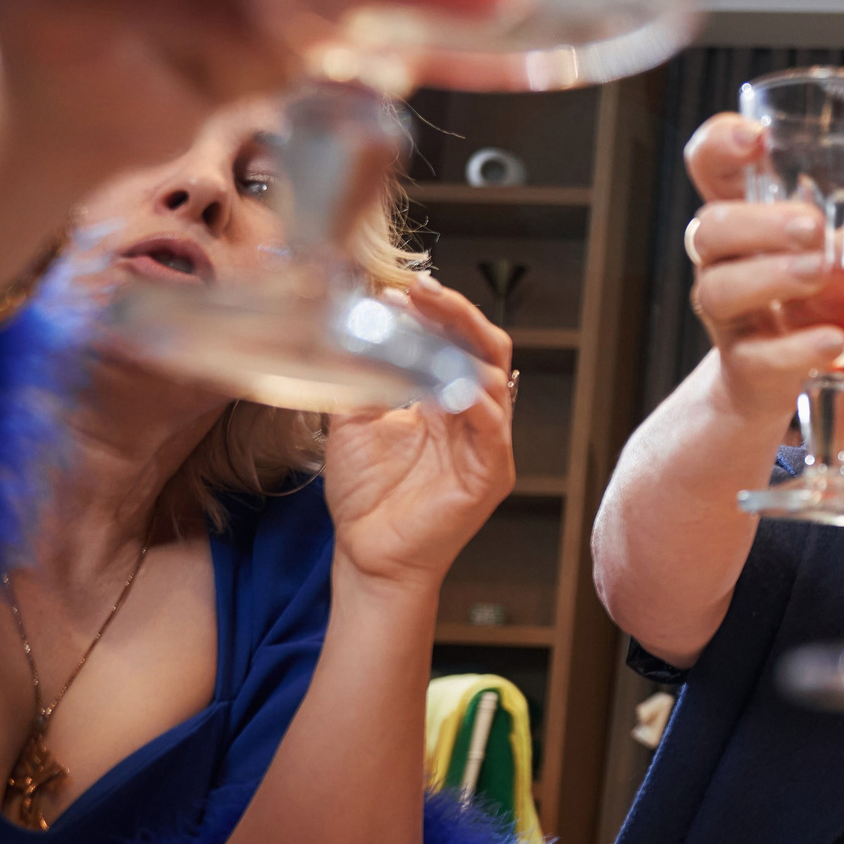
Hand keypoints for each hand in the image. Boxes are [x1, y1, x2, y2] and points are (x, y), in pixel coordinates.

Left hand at [322, 280, 515, 589]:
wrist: (367, 554)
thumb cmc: (366, 497)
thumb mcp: (354, 421)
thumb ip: (362, 378)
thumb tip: (349, 328)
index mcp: (450, 404)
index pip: (460, 343)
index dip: (440, 312)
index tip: (405, 288)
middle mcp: (476, 420)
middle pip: (487, 351)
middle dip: (458, 315)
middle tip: (423, 291)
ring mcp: (488, 448)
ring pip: (494, 381)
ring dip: (459, 349)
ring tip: (423, 328)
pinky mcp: (490, 477)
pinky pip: (492, 430)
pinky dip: (473, 403)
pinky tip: (447, 385)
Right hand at [681, 112, 843, 422]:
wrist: (790, 379)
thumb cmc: (817, 299)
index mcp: (747, 216)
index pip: (708, 164)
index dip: (720, 143)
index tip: (757, 137)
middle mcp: (725, 262)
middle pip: (709, 228)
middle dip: (758, 223)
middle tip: (814, 226)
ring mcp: (729, 316)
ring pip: (720, 289)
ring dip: (773, 276)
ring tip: (822, 272)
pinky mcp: (745, 366)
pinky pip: (758, 356)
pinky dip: (797, 347)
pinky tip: (833, 339)